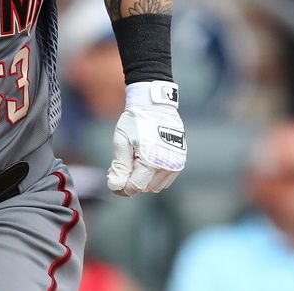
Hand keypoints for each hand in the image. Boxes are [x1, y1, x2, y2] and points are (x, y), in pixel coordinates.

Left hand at [107, 81, 186, 196]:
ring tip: (134, 160)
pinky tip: (144, 160)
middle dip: (131, 181)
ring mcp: (176, 164)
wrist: (155, 105)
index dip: (122, 187)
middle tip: (122, 165)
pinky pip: (165, 179)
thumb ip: (120, 166)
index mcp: (151, 161)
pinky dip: (153, 175)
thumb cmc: (135, 121)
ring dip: (143, 179)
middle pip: (145, 188)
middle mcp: (167, 166)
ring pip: (155, 186)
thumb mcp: (122, 141)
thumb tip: (116, 187)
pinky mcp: (180, 161)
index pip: (135, 187)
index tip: (113, 178)